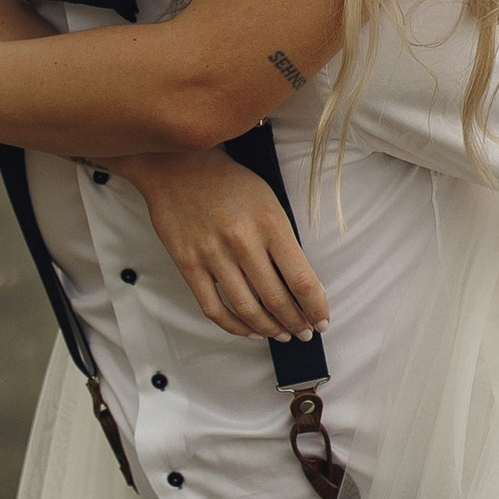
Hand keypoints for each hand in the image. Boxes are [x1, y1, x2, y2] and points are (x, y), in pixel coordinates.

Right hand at [127, 150, 328, 341]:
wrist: (176, 164)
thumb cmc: (228, 181)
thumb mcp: (268, 200)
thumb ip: (283, 240)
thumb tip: (301, 285)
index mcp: (270, 222)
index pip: (302, 280)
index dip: (316, 307)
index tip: (322, 319)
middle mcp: (242, 241)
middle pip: (276, 299)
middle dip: (297, 323)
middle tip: (305, 332)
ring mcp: (212, 254)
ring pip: (247, 309)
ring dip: (269, 329)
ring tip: (282, 334)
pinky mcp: (188, 263)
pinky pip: (213, 308)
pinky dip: (234, 326)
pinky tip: (249, 330)